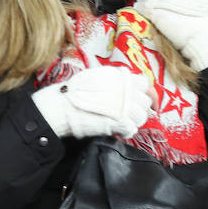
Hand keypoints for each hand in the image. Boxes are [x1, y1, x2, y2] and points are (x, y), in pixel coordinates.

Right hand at [30, 64, 151, 139]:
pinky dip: (126, 131)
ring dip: (133, 121)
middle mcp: (125, 89)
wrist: (62, 106)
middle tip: (127, 114)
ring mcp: (124, 105)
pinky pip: (132, 128)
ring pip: (141, 117)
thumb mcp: (97, 77)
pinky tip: (118, 131)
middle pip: (145, 102)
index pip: (144, 83)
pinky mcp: (119, 121)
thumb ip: (115, 81)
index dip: (146, 93)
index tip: (145, 101)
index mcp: (120, 77)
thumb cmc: (75, 92)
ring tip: (121, 123)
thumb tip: (128, 87)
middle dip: (139, 109)